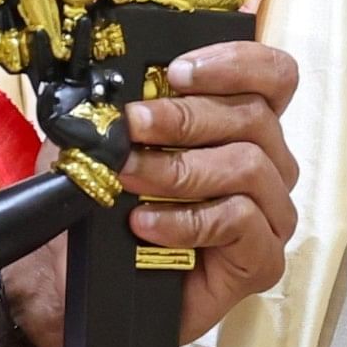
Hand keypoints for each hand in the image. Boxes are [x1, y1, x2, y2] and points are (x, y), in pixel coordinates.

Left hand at [2, 43, 302, 346]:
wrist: (74, 284)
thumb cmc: (99, 208)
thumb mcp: (100, 142)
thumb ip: (117, 105)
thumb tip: (118, 77)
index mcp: (240, 126)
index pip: (272, 76)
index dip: (234, 62)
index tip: (177, 72)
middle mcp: (266, 164)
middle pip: (254, 116)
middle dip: (186, 116)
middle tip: (134, 125)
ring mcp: (269, 214)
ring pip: (249, 166)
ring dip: (181, 168)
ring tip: (130, 178)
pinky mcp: (261, 260)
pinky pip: (240, 222)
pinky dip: (188, 219)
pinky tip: (147, 224)